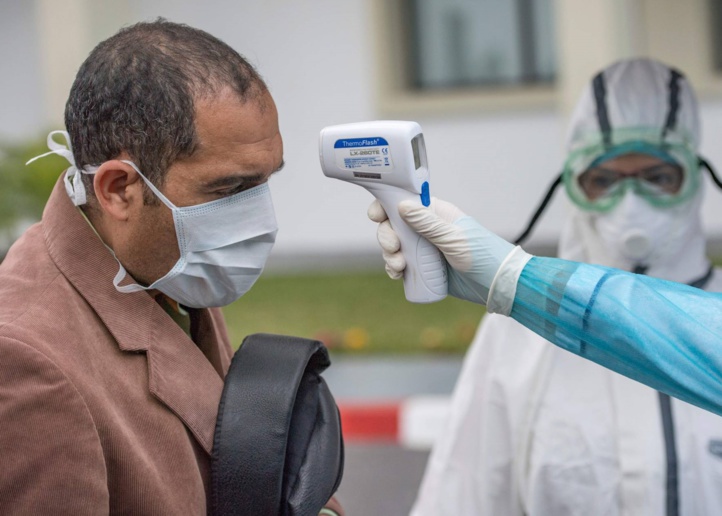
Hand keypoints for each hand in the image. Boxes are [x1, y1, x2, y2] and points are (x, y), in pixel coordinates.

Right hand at [368, 197, 520, 305]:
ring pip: (395, 246)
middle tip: (394, 249)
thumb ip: (428, 223)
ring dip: (389, 255)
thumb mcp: (454, 239)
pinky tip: (397, 275)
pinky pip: (401, 264)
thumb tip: (402, 205)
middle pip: (393, 226)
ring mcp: (424, 248)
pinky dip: (394, 268)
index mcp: (435, 213)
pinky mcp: (423, 267)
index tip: (376, 216)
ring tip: (399, 267)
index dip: (386, 206)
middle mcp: (426, 228)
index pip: (404, 202)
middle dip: (387, 237)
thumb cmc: (482, 256)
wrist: (496, 285)